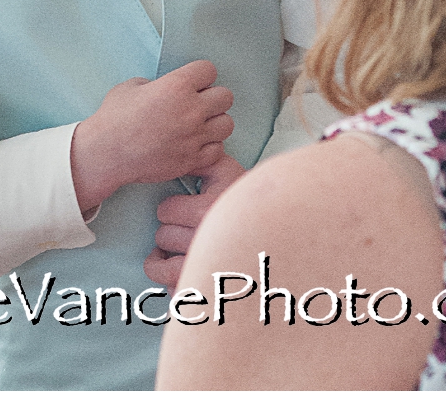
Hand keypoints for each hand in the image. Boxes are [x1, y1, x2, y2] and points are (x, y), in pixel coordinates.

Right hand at [70, 59, 234, 213]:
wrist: (107, 152)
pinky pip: (218, 149)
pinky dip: (209, 146)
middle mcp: (191, 110)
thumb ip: (157, 84)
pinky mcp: (194, 159)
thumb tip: (167, 89)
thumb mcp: (132, 86)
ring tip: (199, 124)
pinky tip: (194, 143)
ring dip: (214, 122)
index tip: (194, 81)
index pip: (209, 70)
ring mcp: (195, 136)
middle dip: (213, 97)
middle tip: (198, 103)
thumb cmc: (114, 117)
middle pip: (226, 97)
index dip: (200, 74)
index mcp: (176, 86)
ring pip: (227, 124)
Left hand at [144, 150, 246, 287]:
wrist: (285, 232)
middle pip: (163, 238)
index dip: (170, 208)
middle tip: (181, 230)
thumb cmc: (249, 200)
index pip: (166, 212)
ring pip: (162, 269)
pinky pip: (178, 296)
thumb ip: (199, 157)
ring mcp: (209, 271)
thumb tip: (174, 150)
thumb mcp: (226, 168)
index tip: (180, 209)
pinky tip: (183, 274)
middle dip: (167, 232)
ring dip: (160, 260)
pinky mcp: (211, 294)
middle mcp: (208, 242)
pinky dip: (174, 286)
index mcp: (209, 210)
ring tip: (168, 252)